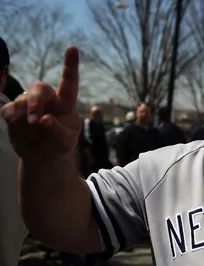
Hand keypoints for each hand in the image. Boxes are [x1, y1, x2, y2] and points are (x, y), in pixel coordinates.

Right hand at [1, 46, 81, 163]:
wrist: (43, 156)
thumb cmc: (59, 145)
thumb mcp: (64, 142)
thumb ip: (56, 130)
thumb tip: (44, 119)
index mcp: (65, 103)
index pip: (69, 83)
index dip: (70, 65)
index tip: (73, 48)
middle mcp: (48, 99)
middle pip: (38, 88)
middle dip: (34, 102)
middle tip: (34, 120)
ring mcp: (29, 104)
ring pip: (21, 100)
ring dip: (23, 114)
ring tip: (31, 128)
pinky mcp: (13, 112)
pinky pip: (8, 110)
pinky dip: (12, 119)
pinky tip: (20, 128)